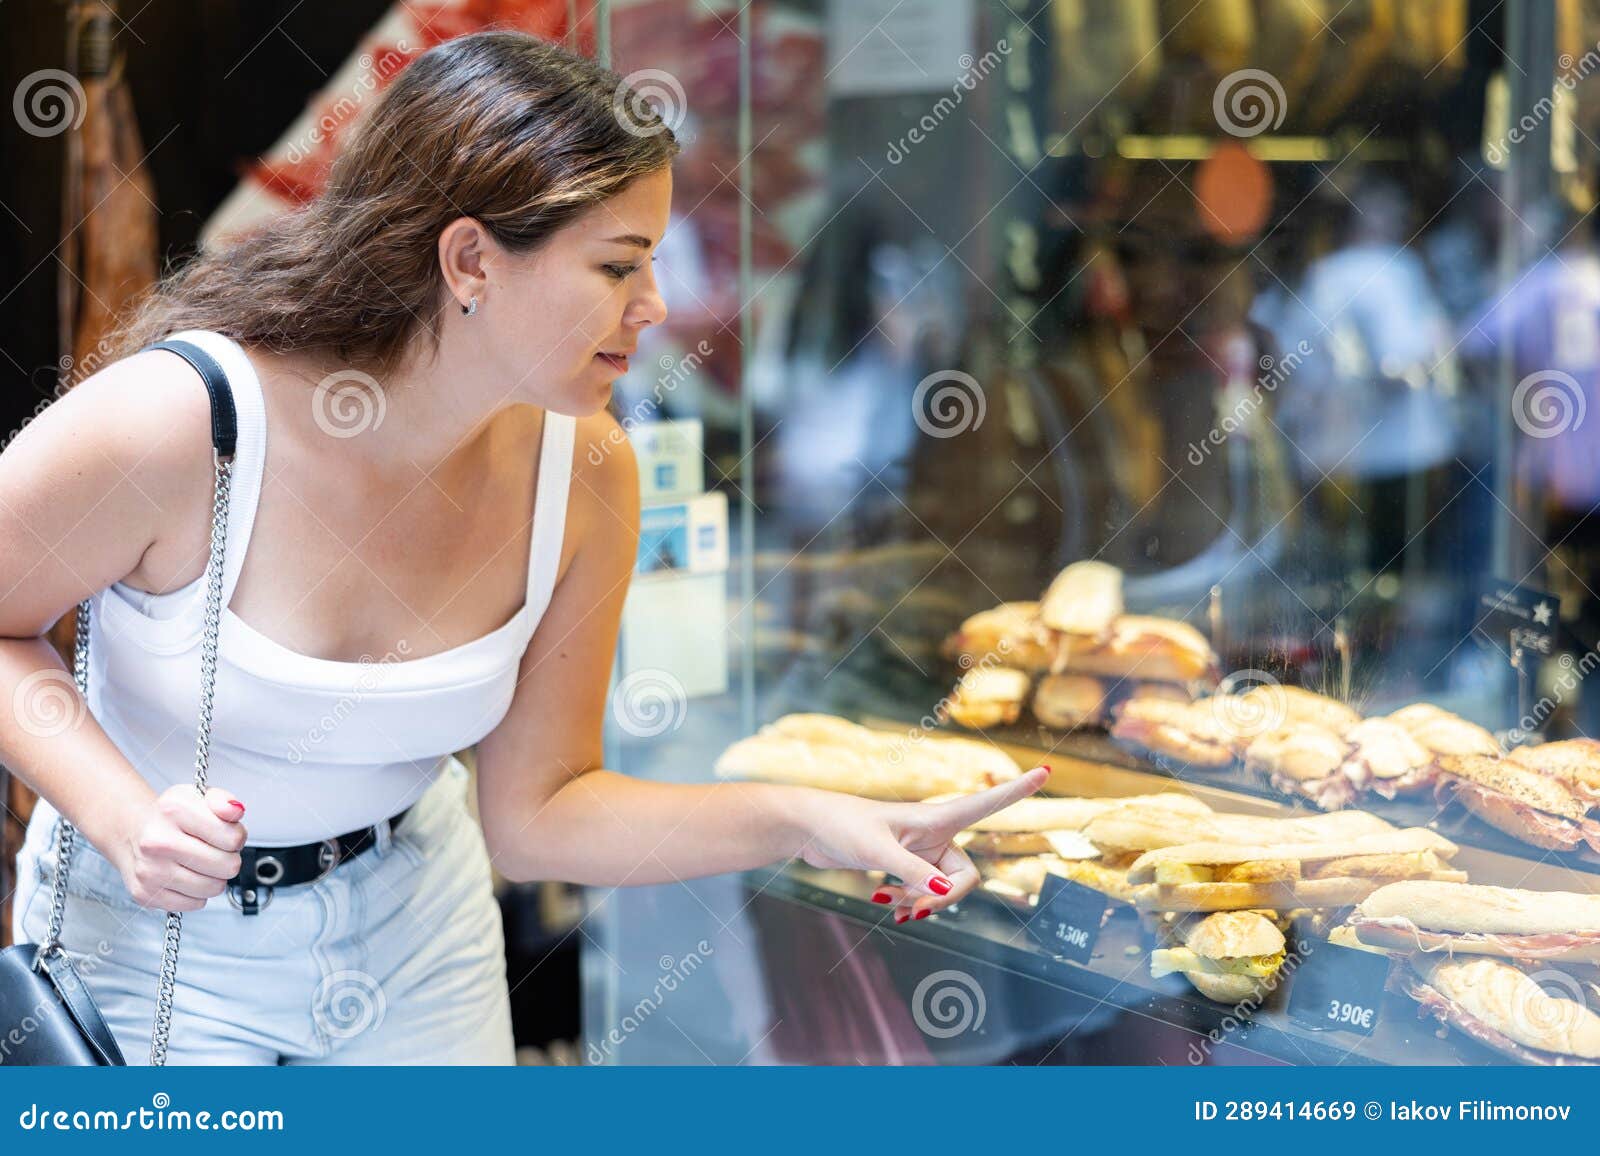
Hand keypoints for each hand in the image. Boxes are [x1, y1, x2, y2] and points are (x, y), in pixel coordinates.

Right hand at [110, 785, 247, 911]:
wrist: (134, 834)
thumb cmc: (171, 818)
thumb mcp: (199, 797)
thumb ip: (223, 800)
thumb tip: (235, 810)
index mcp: (174, 810)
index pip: (233, 838)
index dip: (237, 837)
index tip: (225, 834)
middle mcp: (157, 841)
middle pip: (227, 866)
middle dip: (229, 859)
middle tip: (215, 851)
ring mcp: (150, 870)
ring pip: (213, 887)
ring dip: (215, 877)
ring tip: (201, 863)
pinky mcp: (145, 894)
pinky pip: (195, 903)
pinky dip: (197, 893)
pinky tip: (186, 876)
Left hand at [794, 765, 1049, 923]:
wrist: (808, 827)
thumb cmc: (842, 826)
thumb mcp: (878, 851)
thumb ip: (913, 872)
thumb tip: (946, 893)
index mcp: (934, 818)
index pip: (986, 804)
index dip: (1017, 790)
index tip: (1046, 771)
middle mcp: (934, 833)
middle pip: (965, 876)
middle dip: (943, 898)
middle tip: (913, 908)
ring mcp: (921, 850)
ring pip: (942, 889)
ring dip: (921, 902)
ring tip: (889, 903)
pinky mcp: (905, 864)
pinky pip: (923, 892)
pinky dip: (909, 902)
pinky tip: (888, 907)